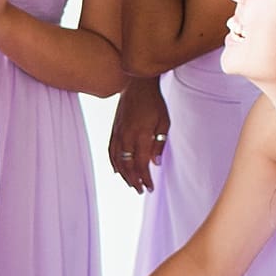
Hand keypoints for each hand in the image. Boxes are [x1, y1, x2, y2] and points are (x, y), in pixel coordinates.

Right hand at [109, 76, 169, 193]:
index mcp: (140, 135)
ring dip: (123, 175)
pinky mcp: (113, 130)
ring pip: (117, 160)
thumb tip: (156, 163)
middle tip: (140, 190)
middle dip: (134, 181)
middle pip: (127, 166)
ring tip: (131, 184)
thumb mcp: (164, 122)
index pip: (141, 164)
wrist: (137, 85)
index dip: (145, 178)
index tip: (149, 188)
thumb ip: (159, 143)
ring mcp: (117, 133)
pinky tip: (117, 171)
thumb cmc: (154, 103)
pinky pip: (111, 151)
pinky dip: (113, 163)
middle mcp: (126, 136)